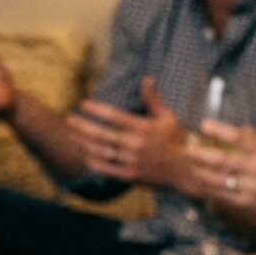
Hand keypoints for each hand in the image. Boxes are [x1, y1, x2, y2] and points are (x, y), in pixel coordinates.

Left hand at [67, 77, 191, 188]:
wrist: (186, 170)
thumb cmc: (176, 140)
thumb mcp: (167, 117)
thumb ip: (153, 99)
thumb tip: (147, 78)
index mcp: (143, 128)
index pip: (114, 116)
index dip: (97, 110)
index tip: (83, 104)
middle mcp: (135, 144)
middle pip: (102, 134)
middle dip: (83, 127)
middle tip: (69, 120)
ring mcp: (132, 161)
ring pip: (102, 151)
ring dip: (85, 143)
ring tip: (73, 136)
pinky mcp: (131, 175)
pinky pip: (108, 170)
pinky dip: (95, 163)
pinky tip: (85, 157)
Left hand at [181, 121, 255, 223]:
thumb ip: (252, 139)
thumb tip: (230, 128)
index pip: (238, 137)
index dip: (219, 131)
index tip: (203, 125)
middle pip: (222, 159)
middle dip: (199, 154)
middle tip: (185, 148)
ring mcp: (251, 186)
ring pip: (217, 178)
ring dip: (199, 171)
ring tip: (189, 164)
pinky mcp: (245, 202)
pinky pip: (220, 194)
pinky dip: (207, 187)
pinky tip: (199, 180)